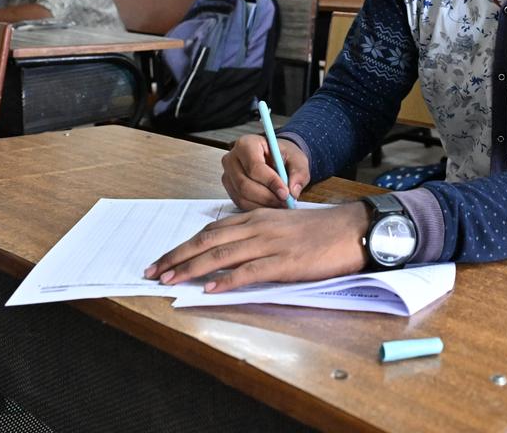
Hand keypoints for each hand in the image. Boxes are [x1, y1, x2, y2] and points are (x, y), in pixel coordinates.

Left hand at [144, 202, 368, 291]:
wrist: (352, 229)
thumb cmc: (320, 231)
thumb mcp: (283, 226)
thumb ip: (258, 236)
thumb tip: (232, 253)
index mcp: (257, 218)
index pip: (211, 230)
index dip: (185, 245)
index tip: (164, 259)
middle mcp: (258, 227)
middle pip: (208, 241)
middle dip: (177, 256)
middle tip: (154, 271)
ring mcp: (271, 244)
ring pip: (222, 255)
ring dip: (192, 268)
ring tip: (170, 280)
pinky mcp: (285, 262)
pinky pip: (249, 271)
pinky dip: (226, 280)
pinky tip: (210, 288)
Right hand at [221, 135, 309, 208]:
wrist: (275, 159)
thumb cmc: (283, 156)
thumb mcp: (297, 160)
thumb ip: (298, 173)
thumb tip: (293, 191)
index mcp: (247, 144)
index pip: (255, 167)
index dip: (271, 182)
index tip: (286, 193)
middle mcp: (232, 158)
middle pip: (245, 184)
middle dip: (267, 197)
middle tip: (285, 202)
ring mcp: (228, 174)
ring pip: (242, 196)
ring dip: (263, 204)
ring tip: (281, 204)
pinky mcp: (229, 188)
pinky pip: (240, 203)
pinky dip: (257, 207)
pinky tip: (271, 204)